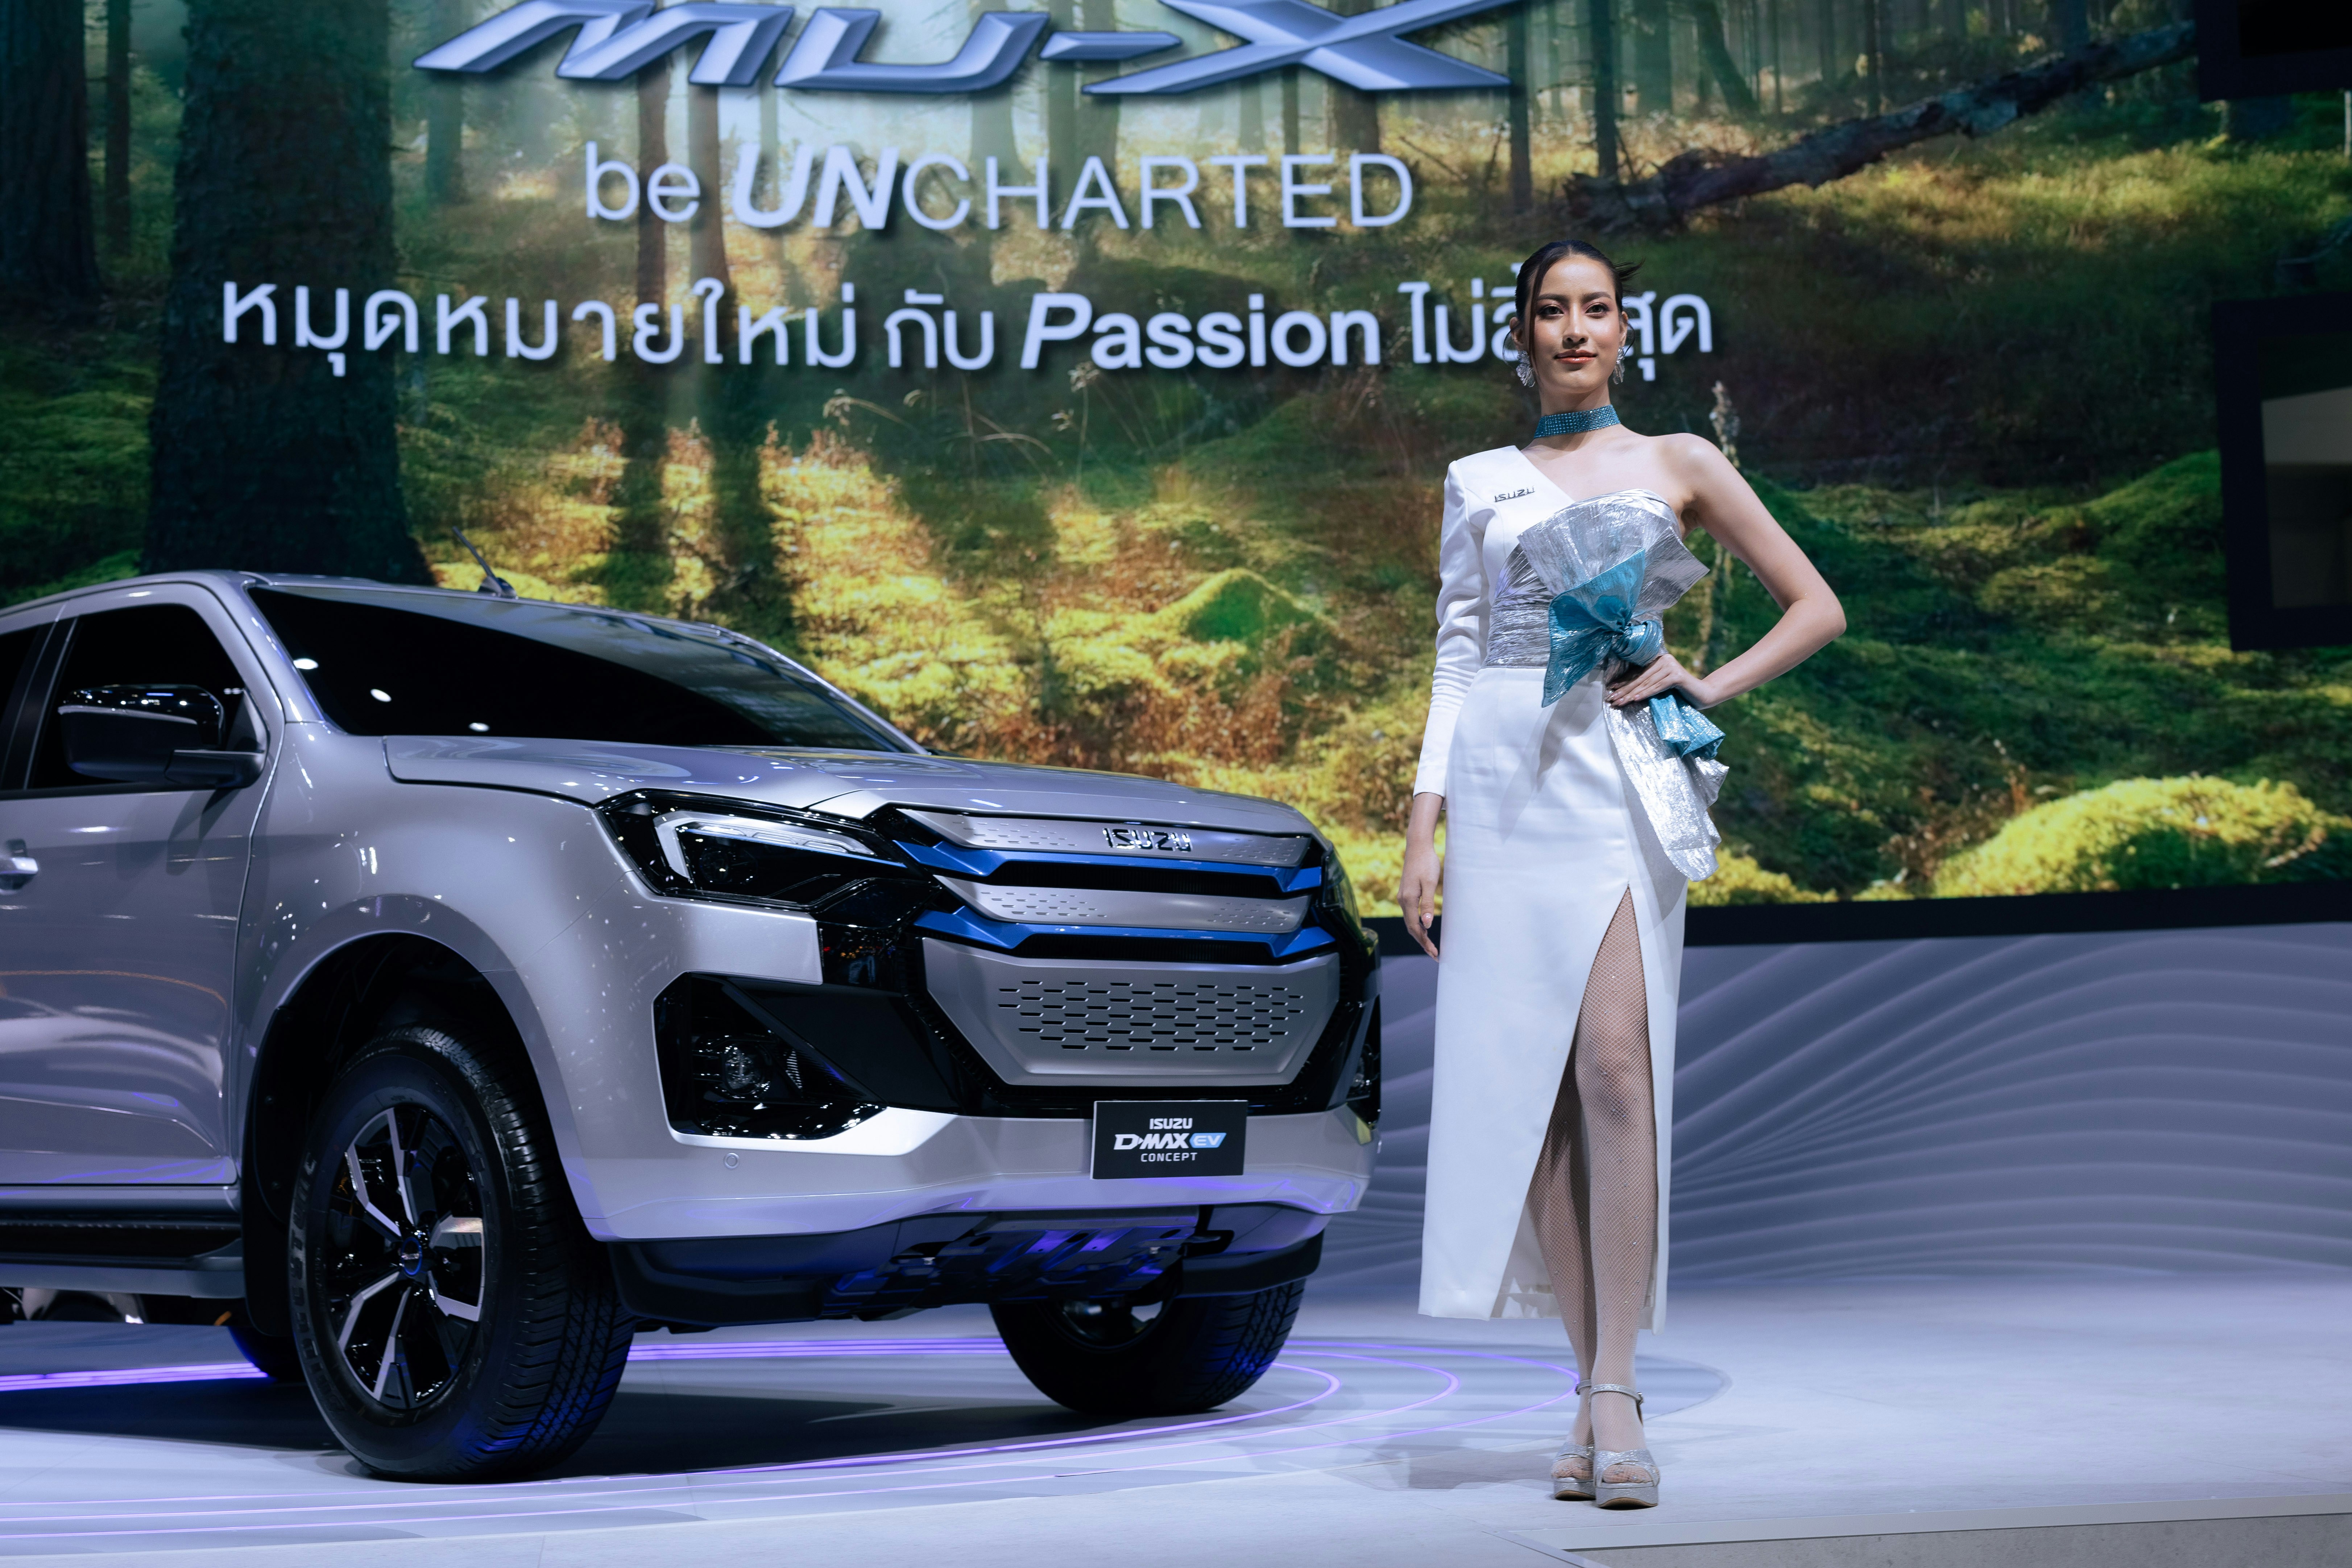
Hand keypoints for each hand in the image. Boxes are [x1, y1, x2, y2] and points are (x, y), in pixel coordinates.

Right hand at [1398, 831, 1442, 959]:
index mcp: (1408, 900)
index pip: (1415, 927)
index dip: (1424, 942)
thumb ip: (1427, 904)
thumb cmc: (1426, 863)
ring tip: (1430, 946)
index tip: (1434, 953)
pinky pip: (1410, 914)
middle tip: (1434, 954)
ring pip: (1409, 922)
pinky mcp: (1406, 893)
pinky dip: (1416, 924)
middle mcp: (1402, 900)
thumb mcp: (1430, 883)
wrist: (1418, 846)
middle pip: (1410, 927)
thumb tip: (1426, 925)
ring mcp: (1403, 897)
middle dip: (1421, 942)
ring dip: (1419, 935)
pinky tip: (1424, 928)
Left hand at [1607, 651, 1714, 709]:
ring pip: (1647, 683)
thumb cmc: (1680, 693)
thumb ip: (1647, 684)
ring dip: (1631, 694)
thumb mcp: (1660, 687)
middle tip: (1611, 698)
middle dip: (1624, 690)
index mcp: (1658, 660)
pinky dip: (1646, 694)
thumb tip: (1624, 691)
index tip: (1610, 690)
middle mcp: (1664, 660)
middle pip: (1640, 678)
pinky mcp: (1677, 676)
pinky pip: (1657, 686)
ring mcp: (1671, 666)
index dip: (1623, 682)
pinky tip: (1635, 699)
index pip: (1638, 673)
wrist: (1702, 695)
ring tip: (1619, 702)